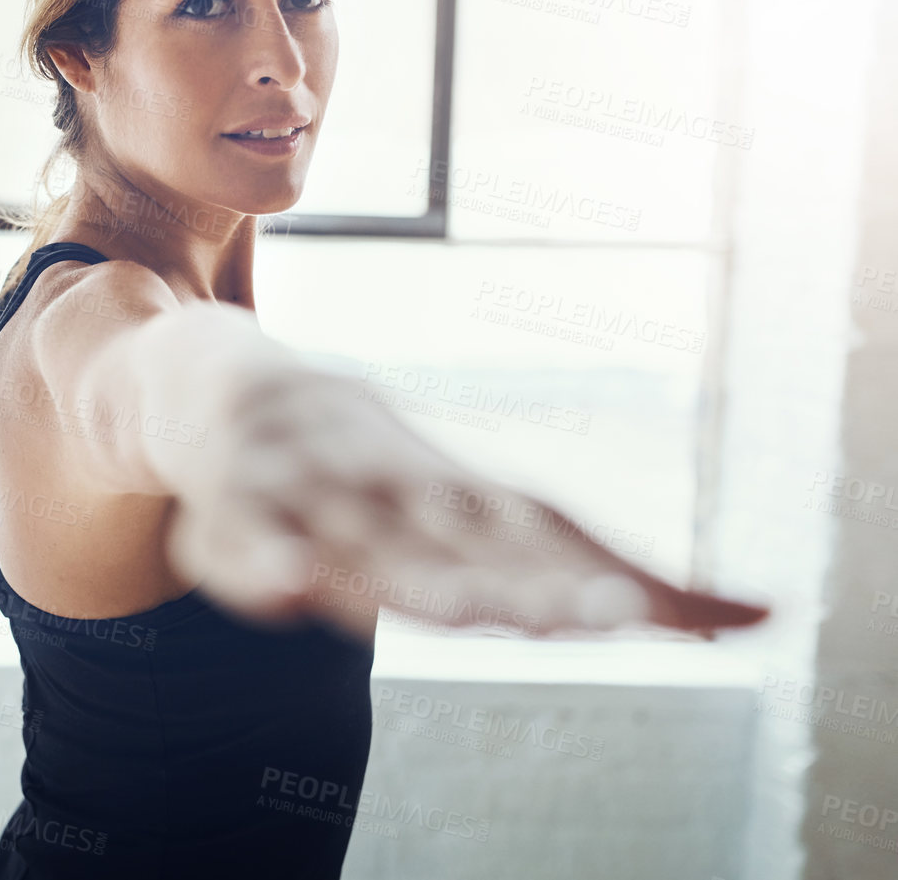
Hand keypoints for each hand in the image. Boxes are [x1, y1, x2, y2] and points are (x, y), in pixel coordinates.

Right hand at [164, 371, 768, 640]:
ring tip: (467, 615)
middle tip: (592, 611)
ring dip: (413, 580)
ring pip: (366, 548)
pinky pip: (246, 546)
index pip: (537, 535)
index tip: (642, 607)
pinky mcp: (238, 515)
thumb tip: (765, 615)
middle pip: (465, 546)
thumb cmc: (391, 476)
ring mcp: (316, 497)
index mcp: (463, 496)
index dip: (585, 572)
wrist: (240, 389)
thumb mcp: (491, 512)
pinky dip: (262, 566)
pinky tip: (282, 588)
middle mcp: (398, 488)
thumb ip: (610, 571)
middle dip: (522, 585)